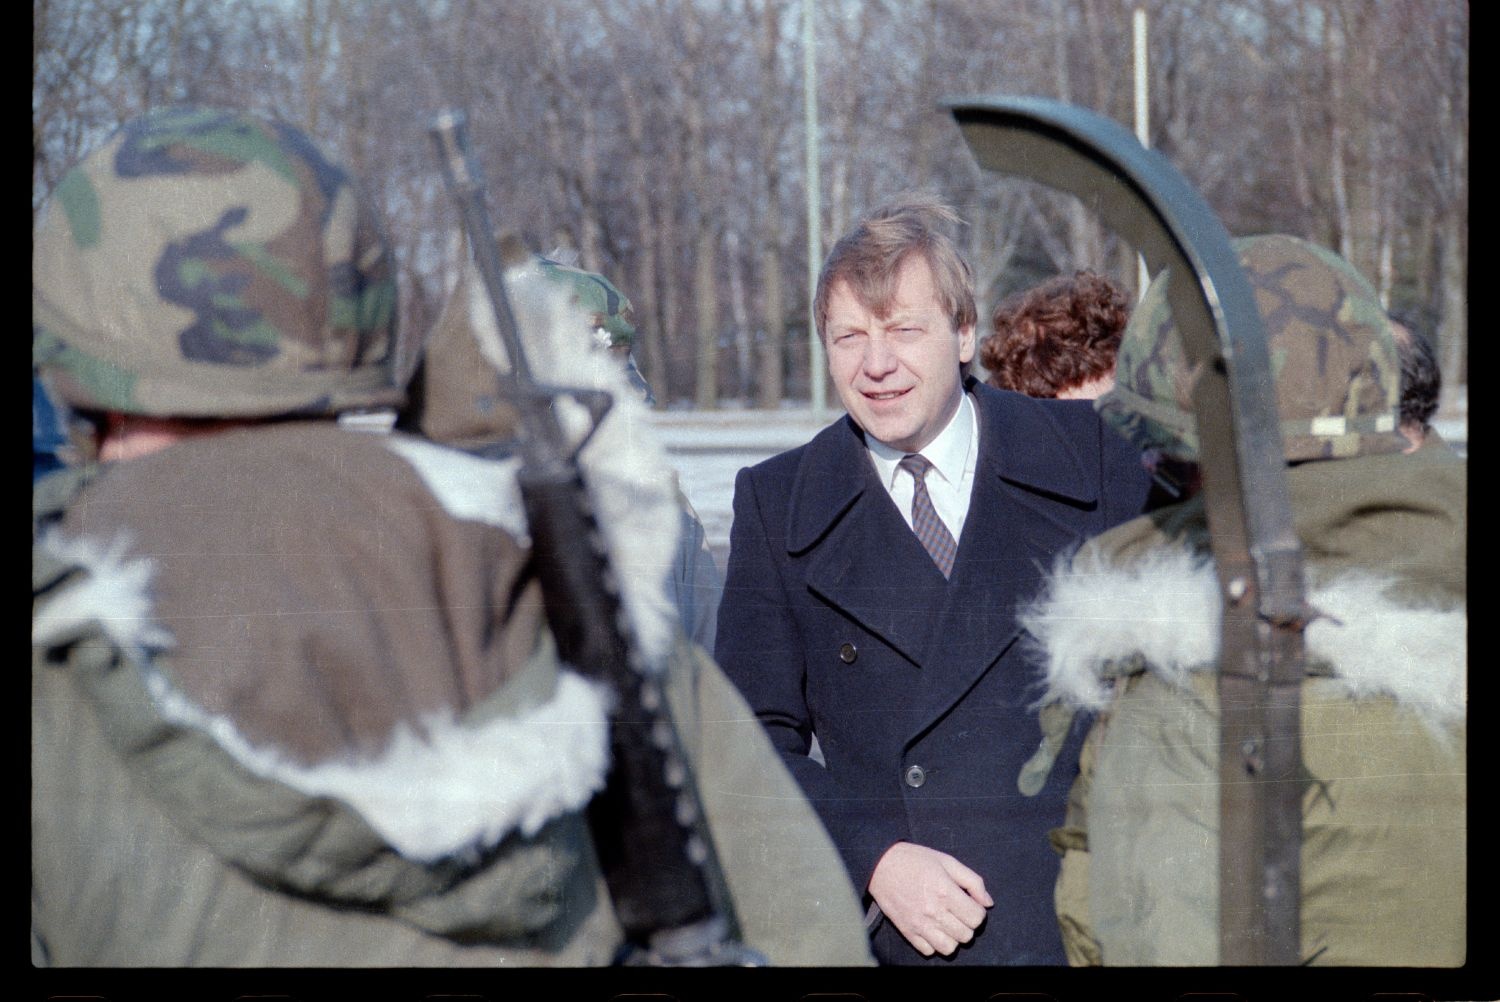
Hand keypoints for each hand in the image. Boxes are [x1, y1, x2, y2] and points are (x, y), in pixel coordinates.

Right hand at [867, 841, 992, 956]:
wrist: (880, 864)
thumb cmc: (915, 860)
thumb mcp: (947, 861)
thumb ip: (972, 881)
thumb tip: (988, 903)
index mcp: (945, 892)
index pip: (976, 918)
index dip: (978, 911)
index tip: (970, 904)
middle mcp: (934, 912)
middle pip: (966, 935)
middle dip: (967, 924)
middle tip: (958, 912)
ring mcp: (919, 925)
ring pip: (949, 948)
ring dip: (952, 937)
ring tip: (947, 923)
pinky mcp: (907, 932)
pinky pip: (928, 951)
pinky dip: (933, 943)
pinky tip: (932, 928)